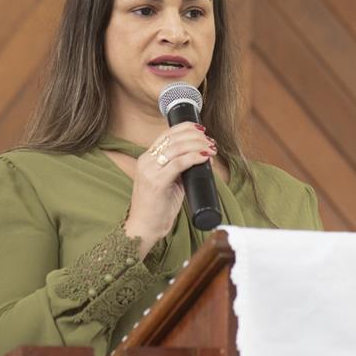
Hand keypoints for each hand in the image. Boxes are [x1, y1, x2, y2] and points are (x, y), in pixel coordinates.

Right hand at [124, 122, 216, 257]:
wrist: (144, 228)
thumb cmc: (157, 208)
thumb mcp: (169, 182)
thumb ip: (180, 169)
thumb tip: (203, 157)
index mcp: (146, 159)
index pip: (166, 134)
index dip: (186, 128)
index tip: (202, 130)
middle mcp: (146, 161)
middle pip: (174, 138)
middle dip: (196, 136)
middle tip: (210, 141)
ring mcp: (150, 171)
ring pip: (177, 148)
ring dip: (198, 145)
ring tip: (211, 149)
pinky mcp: (157, 182)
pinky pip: (179, 164)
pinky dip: (194, 158)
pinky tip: (205, 158)